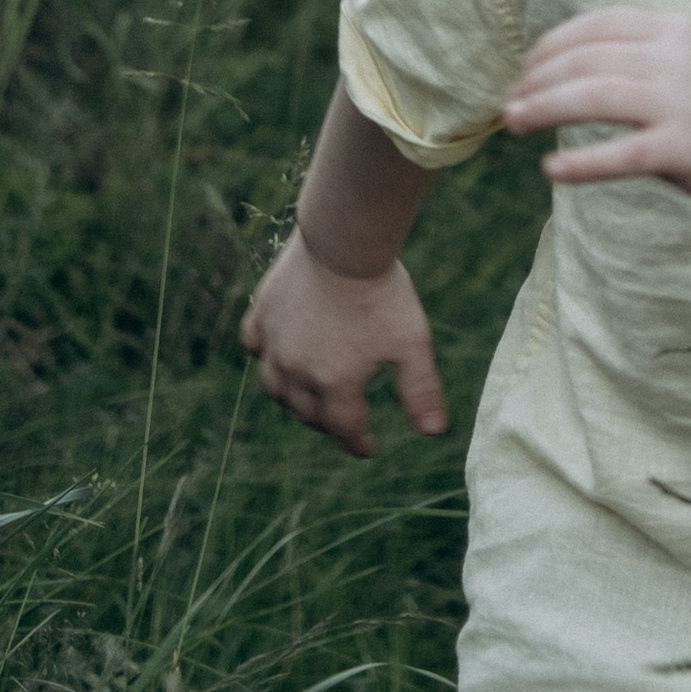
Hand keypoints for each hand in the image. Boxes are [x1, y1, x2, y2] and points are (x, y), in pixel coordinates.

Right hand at [240, 230, 447, 459]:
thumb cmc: (382, 293)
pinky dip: (266, 357)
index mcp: (334, 384)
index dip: (358, 443)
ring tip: (309, 397)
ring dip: (293, 399)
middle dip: (328, 424)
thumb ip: (421, 391)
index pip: (344, 428)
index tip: (368, 449)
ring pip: (275, 386)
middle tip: (342, 423)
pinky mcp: (262, 313)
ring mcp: (274, 342)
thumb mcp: (412, 343)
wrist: (344, 242)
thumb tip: (434, 432)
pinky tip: (278, 356)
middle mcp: (297, 371)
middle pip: (307, 412)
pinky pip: (255, 346)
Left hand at [503, 9, 690, 211]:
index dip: (551, 45)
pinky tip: (552, 171)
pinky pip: (621, 153)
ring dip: (544, 109)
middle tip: (509, 106)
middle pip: (587, 60)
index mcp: (676, 29)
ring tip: (514, 124)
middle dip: (537, 81)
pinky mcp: (688, 148)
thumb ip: (643, 59)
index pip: (597, 25)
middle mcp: (677, 57)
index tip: (525, 70)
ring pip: (595, 96)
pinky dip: (580, 163)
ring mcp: (683, 102)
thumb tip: (568, 72)